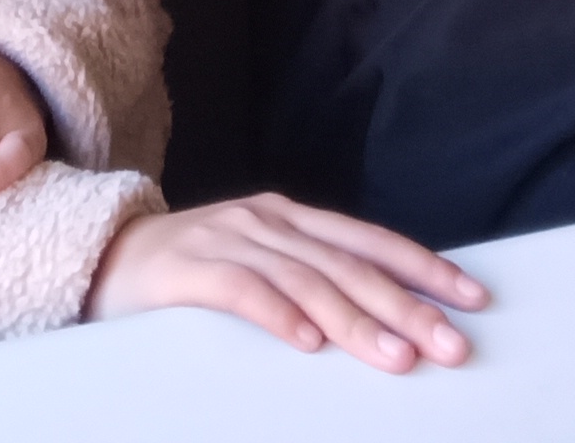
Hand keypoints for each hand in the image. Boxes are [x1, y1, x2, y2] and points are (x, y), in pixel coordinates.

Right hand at [87, 195, 482, 368]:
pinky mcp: (190, 268)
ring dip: (356, 321)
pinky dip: (279, 316)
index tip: (473, 298)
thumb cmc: (190, 272)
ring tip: (395, 357)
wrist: (101, 255)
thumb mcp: (259, 262)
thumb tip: (385, 316)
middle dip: (407, 306)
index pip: (372, 241)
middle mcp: (268, 220)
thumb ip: (310, 278)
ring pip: (307, 280)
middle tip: (450, 344)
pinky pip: (243, 290)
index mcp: (291, 218)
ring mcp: (229, 239)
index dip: (425, 268)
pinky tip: (308, 344)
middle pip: (350, 264)